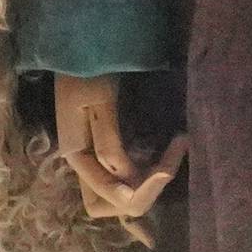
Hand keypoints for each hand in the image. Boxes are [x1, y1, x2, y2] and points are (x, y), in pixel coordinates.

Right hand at [58, 73, 180, 221]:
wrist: (81, 46)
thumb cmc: (88, 69)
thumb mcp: (98, 102)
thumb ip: (109, 141)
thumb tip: (127, 178)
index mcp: (78, 156)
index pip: (112, 196)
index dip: (142, 192)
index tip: (167, 168)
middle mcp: (84, 164)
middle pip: (111, 204)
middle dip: (142, 194)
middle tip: (170, 164)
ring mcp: (93, 156)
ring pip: (119, 193)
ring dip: (147, 185)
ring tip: (173, 155)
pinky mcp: (105, 146)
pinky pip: (125, 173)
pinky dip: (146, 173)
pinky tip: (165, 155)